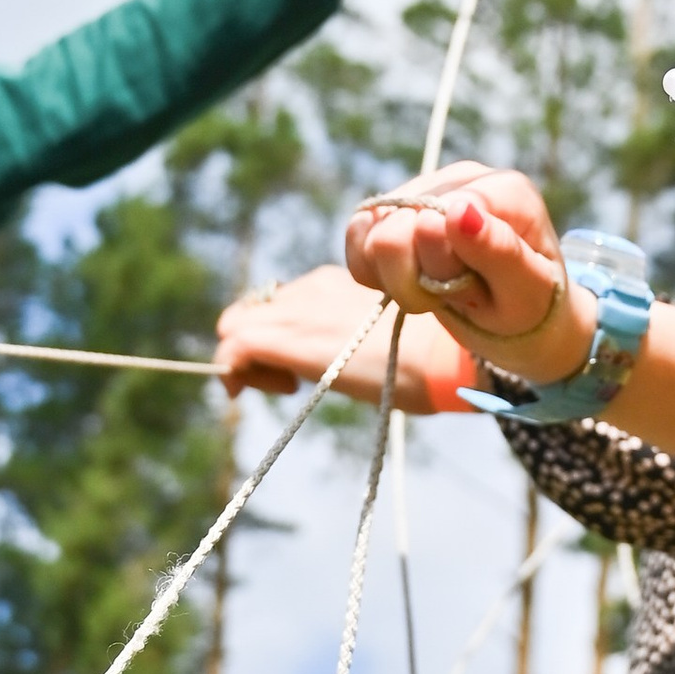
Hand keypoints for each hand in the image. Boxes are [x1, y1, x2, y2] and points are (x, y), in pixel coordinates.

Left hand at [216, 263, 475, 412]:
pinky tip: (279, 390)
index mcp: (333, 283)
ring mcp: (295, 309)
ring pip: (233, 326)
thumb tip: (347, 360)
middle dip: (254, 346)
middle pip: (249, 310)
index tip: (299, 368)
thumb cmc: (430, 353)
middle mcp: (309, 287)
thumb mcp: (385, 335)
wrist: (442, 352)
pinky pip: (233, 349)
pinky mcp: (287, 337)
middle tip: (286, 381)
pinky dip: (237, 373)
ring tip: (286, 386)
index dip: (276, 333)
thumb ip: (354, 336)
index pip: (277, 301)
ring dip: (247, 362)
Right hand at [344, 164, 592, 378]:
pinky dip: (371, 271)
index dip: (440, 268)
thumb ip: (498, 252)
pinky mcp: (395, 207)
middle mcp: (461, 178)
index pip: (437, 218)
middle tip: (452, 296)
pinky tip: (408, 282)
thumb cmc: (533, 308)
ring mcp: (425, 189)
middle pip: (395, 228)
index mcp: (504, 190)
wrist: (524, 319)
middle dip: (416, 280)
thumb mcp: (527, 293)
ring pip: (368, 231)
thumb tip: (457, 210)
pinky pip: (355, 234)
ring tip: (435, 291)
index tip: (471, 293)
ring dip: (395, 279)